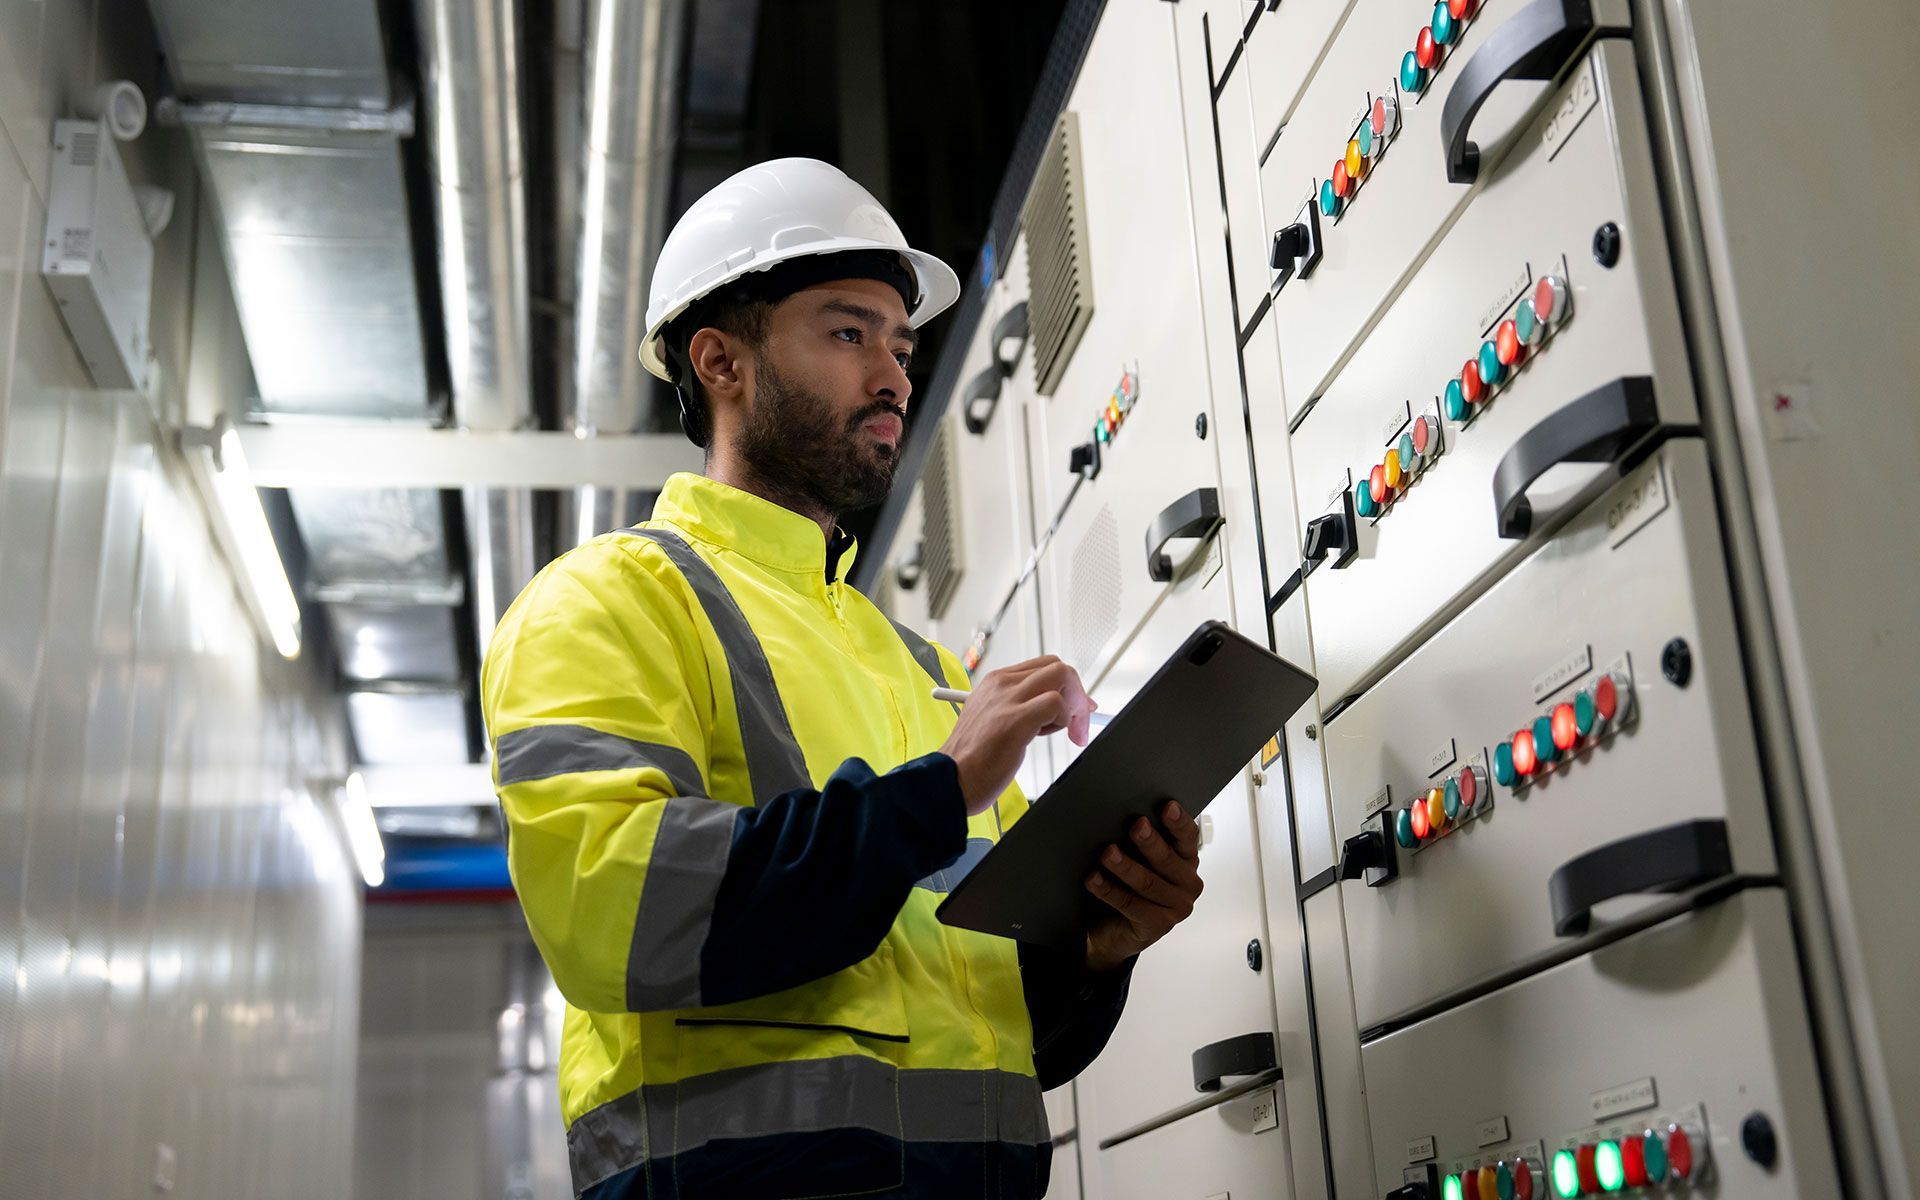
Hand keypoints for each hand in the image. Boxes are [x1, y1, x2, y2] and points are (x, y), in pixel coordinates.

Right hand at [939, 655, 1096, 814]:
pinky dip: (1063, 721)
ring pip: (1062, 677)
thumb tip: (1056, 706)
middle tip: (1078, 722)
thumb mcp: (991, 720)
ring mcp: (1008, 699)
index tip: (1076, 708)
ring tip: (1062, 732)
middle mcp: (1002, 684)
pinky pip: (1057, 705)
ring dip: (1073, 707)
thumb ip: (1018, 707)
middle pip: (1058, 667)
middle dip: (1077, 694)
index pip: (1043, 666)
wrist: (951, 780)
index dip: (1066, 686)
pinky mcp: (1016, 720)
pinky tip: (1044, 738)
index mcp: (995, 682)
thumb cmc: (971, 759)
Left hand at [1083, 801, 1203, 971]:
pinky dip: (1109, 890)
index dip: (1179, 821)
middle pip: (1167, 859)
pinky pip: (1130, 904)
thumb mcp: (1138, 859)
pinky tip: (1094, 879)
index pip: (1188, 837)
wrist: (1116, 928)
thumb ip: (1139, 841)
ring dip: (1125, 866)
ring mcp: (1176, 907)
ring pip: (1147, 882)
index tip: (1168, 806)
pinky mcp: (1158, 926)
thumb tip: (1119, 815)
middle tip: (1136, 825)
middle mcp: (1188, 883)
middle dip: (1149, 841)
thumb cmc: (1129, 884)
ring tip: (1108, 853)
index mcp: (1187, 860)